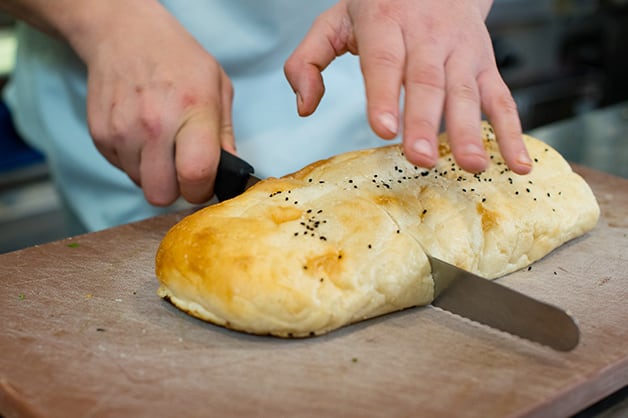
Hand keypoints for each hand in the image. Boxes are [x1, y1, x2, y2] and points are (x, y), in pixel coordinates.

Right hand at [71, 2, 235, 205]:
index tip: (204, 183)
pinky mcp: (100, 135)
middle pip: (162, 194)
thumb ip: (224, 135)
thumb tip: (229, 172)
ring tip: (161, 143)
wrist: (124, 34)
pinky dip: (135, 161)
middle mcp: (154, 125)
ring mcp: (122, 131)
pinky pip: (122, 169)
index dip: (202, 190)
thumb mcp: (218, 87)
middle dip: (176, 189)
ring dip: (154, 173)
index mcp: (191, 112)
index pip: (195, 176)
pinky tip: (141, 135)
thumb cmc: (178, 60)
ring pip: (141, 184)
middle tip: (181, 170)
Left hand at [284, 0, 531, 174]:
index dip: (384, 95)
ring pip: (466, 92)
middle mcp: (427, 36)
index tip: (383, 129)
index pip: (385, 60)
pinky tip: (516, 162)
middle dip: (425, 122)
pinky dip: (512, 131)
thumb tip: (305, 106)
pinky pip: (502, 98)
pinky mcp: (485, 65)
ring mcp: (461, 51)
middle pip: (428, 81)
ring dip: (469, 132)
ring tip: (471, 166)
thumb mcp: (335, 20)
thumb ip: (309, 60)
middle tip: (420, 158)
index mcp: (386, 22)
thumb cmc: (380, 6)